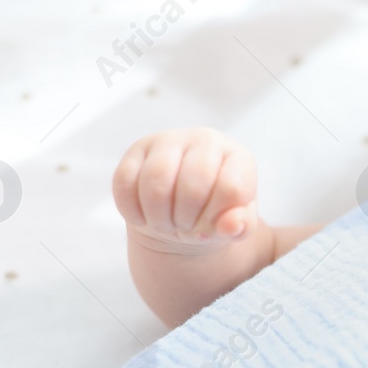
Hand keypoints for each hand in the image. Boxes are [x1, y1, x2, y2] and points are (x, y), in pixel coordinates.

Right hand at [112, 128, 258, 253]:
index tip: (212, 227)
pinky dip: (133, 211)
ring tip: (166, 225)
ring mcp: (168, 140)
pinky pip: (125, 183)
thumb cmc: (214, 214)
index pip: (231, 189)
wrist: (181, 209)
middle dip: (187, 219)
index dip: (218, 219)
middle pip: (192, 185)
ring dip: (159, 217)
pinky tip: (144, 217)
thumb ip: (241, 226)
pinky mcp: (136, 150)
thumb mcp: (235, 224)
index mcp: (237, 157)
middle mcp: (205, 140)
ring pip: (156, 182)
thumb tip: (233, 226)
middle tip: (185, 228)